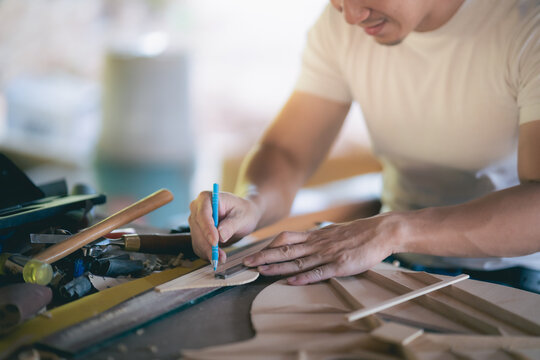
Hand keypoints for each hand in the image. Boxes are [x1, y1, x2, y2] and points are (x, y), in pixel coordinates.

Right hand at [188, 191, 261, 262]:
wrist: (243, 215)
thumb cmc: (244, 212)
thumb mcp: (242, 217)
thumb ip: (231, 225)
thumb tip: (221, 235)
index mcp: (206, 198)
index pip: (203, 214)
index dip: (208, 229)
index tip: (215, 242)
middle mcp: (197, 208)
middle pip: (198, 229)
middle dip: (208, 244)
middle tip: (220, 257)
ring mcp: (195, 221)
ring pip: (197, 239)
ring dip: (208, 251)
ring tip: (221, 258)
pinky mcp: (196, 232)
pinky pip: (198, 246)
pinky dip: (206, 253)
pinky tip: (217, 257)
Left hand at [243, 215, 397, 284]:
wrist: (380, 231)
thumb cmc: (357, 234)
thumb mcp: (332, 232)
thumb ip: (317, 237)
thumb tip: (303, 240)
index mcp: (315, 236)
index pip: (286, 239)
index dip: (268, 246)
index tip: (253, 252)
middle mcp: (317, 244)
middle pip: (286, 250)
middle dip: (264, 257)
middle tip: (246, 263)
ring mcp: (328, 254)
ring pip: (298, 261)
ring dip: (277, 267)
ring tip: (260, 271)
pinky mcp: (340, 265)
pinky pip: (319, 272)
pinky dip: (304, 277)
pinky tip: (291, 281)